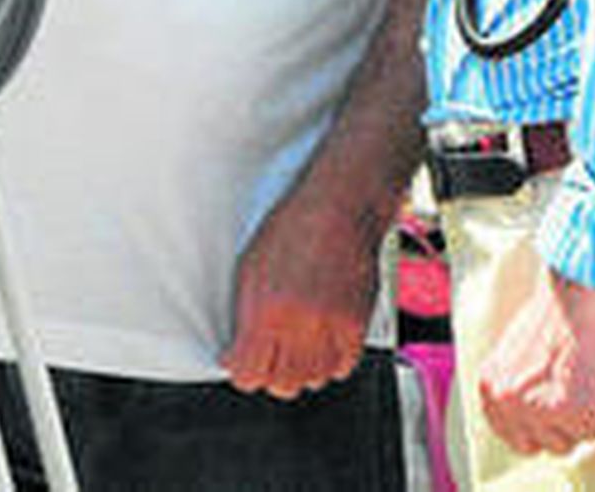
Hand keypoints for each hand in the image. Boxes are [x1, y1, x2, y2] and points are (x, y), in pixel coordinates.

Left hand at [221, 179, 379, 399]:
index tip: (238, 362)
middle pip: (280, 384)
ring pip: (311, 380)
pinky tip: (320, 342)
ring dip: (300, 369)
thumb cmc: (293, 227)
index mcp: (267, 311)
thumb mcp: (252, 267)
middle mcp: (299, 326)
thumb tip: (238, 348)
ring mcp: (331, 329)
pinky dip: (329, 362)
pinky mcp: (356, 327)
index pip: (247, 373)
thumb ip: (246, 315)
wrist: (339, 210)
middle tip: (266, 354)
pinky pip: (340, 368)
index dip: (240, 369)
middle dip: (268, 373)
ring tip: (295, 344)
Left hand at [478, 267, 594, 457]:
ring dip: (585, 415)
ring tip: (587, 378)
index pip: (510, 435)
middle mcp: (504, 399)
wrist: (580, 293)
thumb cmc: (558, 316)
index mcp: (490, 383)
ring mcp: (532, 407)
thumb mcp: (520, 357)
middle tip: (578, 395)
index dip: (539, 429)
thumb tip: (534, 428)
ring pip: (569, 442)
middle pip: (541, 445)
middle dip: (564, 426)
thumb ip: (520, 391)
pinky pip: (592, 431)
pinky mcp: (564, 409)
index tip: (556, 417)